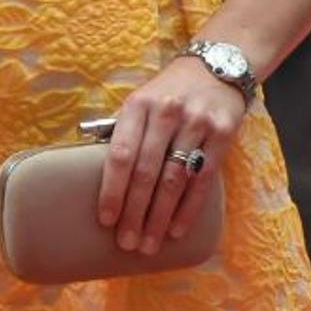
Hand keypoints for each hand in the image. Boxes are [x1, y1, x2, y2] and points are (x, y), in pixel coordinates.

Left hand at [97, 56, 244, 254]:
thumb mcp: (140, 99)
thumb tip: (89, 168)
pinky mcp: (222, 132)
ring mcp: (196, 121)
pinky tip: (176, 229)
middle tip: (127, 243)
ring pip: (174, 179)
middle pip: (146, 171)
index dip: (112, 189)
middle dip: (135, 212)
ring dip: (159, 217)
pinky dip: (188, 208)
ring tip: (149, 244)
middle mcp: (166, 111)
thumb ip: (120, 130)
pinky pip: (203, 179)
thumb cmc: (168, 92)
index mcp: (138, 104)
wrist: (216, 66)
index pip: (120, 153)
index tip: (106, 220)